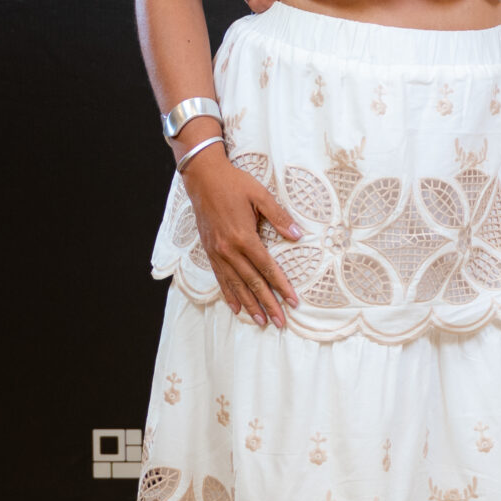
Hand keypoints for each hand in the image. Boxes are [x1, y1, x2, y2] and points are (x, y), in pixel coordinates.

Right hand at [183, 148, 301, 328]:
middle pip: (252, 283)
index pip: (267, 268)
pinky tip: (236, 307)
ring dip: (249, 305)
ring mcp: (217, 253)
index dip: (281, 286)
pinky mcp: (209, 251)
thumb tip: (297, 235)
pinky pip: (220, 278)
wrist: (203, 178)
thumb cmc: (234, 183)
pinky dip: (229, 294)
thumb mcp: (260, 195)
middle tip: (280, 322)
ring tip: (261, 321)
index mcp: (244, 237)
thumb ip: (279, 217)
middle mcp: (229, 250)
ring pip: (236, 285)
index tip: (293, 302)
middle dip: (268, 304)